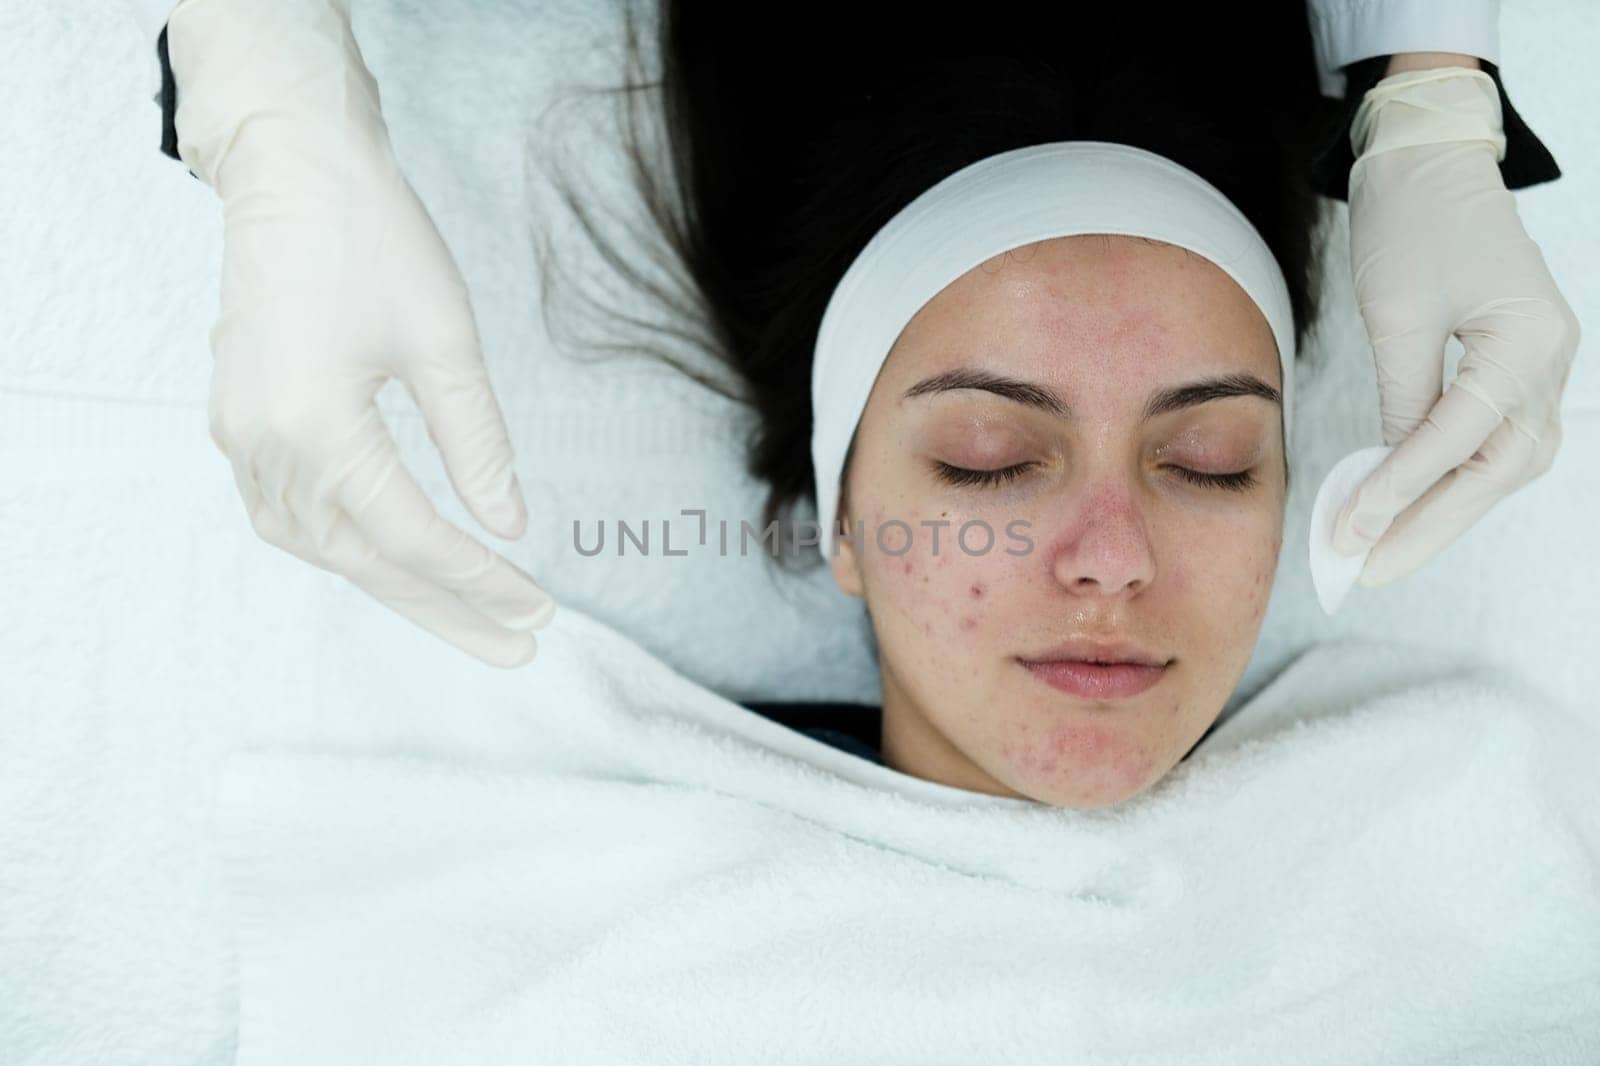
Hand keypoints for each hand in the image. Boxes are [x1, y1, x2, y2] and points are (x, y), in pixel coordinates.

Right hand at [169, 0, 555, 666]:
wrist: (290, 169)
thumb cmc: (371, 237)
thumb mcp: (445, 339)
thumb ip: (478, 442)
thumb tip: (509, 525)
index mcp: (315, 427)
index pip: (411, 536)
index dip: (478, 580)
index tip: (538, 609)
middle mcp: (265, 446)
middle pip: (365, 560)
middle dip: (446, 608)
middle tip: (516, 646)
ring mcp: (239, 437)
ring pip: (324, 548)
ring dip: (397, 586)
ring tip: (467, 615)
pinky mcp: (238, 422)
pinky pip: (291, 516)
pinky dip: (347, 547)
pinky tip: (392, 562)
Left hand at [1334, 68, 1579, 585]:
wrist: (1432, 156)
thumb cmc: (1410, 219)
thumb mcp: (1396, 312)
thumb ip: (1403, 398)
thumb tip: (1394, 473)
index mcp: (1529, 340)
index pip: (1459, 440)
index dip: (1401, 493)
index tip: (1349, 535)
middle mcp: (1553, 358)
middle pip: (1496, 470)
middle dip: (1428, 525)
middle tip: (1365, 570)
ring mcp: (1546, 361)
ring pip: (1502, 464)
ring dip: (1442, 510)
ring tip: (1379, 550)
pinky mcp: (1522, 362)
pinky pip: (1494, 437)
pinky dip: (1449, 474)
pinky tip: (1405, 504)